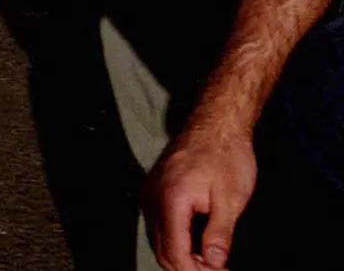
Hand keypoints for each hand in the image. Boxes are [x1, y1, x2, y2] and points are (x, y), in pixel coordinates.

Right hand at [147, 121, 256, 269]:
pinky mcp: (153, 191)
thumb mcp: (231, 199)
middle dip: (187, 268)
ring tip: (211, 263)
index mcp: (171, 200)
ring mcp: (150, 193)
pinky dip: (175, 241)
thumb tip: (214, 263)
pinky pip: (157, 225)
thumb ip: (219, 234)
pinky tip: (197, 245)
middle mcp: (153, 198)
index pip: (174, 251)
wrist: (215, 124)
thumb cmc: (226, 155)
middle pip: (161, 249)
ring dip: (181, 257)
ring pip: (157, 239)